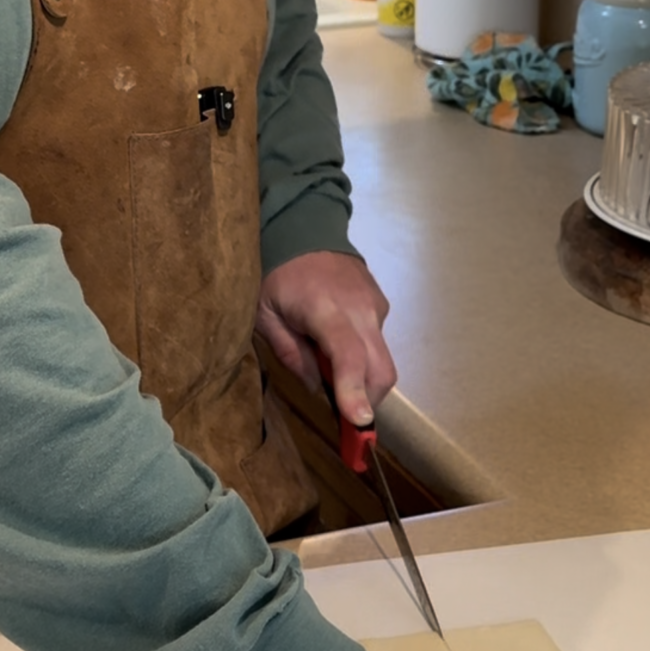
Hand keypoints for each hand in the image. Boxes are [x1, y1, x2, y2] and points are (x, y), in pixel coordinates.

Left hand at [255, 251, 395, 426]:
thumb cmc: (277, 273)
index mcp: (325, 310)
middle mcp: (361, 310)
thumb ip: (290, 354)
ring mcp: (376, 306)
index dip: (354, 391)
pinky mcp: (382, 305)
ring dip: (365, 382)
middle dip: (367, 402)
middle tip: (345, 419)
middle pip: (381, 369)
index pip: (349, 356)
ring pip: (384, 360)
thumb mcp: (266, 315)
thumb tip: (318, 388)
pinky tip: (339, 348)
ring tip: (336, 378)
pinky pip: (378, 343)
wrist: (305, 227)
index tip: (359, 423)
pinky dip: (364, 358)